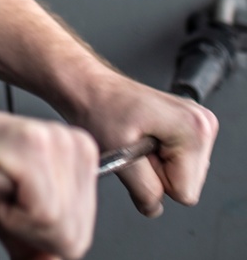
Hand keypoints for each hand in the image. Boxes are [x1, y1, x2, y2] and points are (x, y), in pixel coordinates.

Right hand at [0, 101, 99, 259]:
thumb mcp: (6, 216)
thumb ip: (35, 244)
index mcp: (75, 157)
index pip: (79, 238)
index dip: (34, 238)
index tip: (6, 203)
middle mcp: (73, 145)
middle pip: (75, 237)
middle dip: (28, 232)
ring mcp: (56, 141)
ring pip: (60, 228)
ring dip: (16, 220)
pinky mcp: (34, 145)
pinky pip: (43, 215)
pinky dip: (8, 213)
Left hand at [68, 68, 217, 217]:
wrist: (90, 87)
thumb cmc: (99, 108)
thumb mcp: (119, 154)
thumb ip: (144, 190)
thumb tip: (154, 207)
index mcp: (194, 128)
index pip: (184, 192)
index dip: (155, 179)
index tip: (138, 152)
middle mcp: (203, 124)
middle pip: (186, 186)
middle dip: (157, 173)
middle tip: (135, 144)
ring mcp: (198, 124)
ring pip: (182, 177)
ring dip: (157, 165)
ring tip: (138, 137)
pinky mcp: (188, 127)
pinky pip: (178, 165)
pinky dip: (158, 156)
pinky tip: (144, 134)